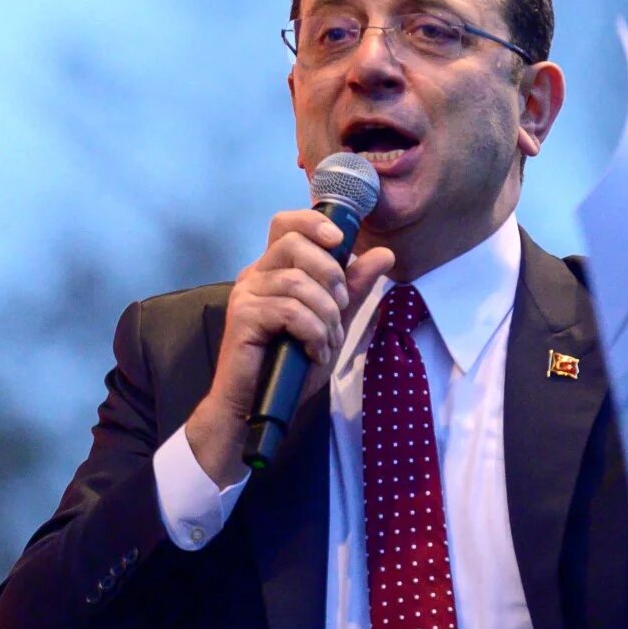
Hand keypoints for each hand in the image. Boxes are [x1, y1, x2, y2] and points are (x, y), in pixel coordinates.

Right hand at [186, 209, 394, 485]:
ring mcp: (246, 294)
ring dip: (325, 316)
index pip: (287, 223)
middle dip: (329, 273)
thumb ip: (353, 287)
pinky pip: (290, 310)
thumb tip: (384, 253)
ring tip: (327, 342)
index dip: (314, 222)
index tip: (339, 242)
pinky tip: (314, 352)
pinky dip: (312, 333)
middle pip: (293, 243)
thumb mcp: (332, 322)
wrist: (257, 405)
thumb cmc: (290, 364)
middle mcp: (255, 274)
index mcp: (274, 269)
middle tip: (340, 308)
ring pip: (298, 282)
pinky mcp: (243, 316)